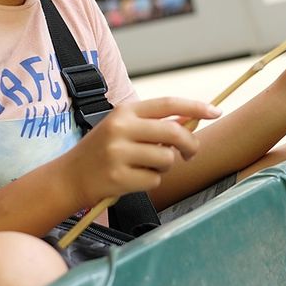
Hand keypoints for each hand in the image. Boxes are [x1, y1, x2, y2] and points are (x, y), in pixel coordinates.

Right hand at [62, 97, 220, 207]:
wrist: (69, 176)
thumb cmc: (103, 150)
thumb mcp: (124, 128)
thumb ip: (154, 124)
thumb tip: (191, 121)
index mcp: (125, 111)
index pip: (168, 104)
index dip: (195, 107)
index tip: (216, 111)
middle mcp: (121, 128)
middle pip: (173, 133)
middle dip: (190, 144)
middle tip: (191, 153)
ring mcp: (118, 154)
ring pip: (167, 159)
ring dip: (165, 166)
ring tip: (146, 166)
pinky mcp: (118, 177)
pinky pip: (154, 180)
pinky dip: (151, 181)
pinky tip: (133, 178)